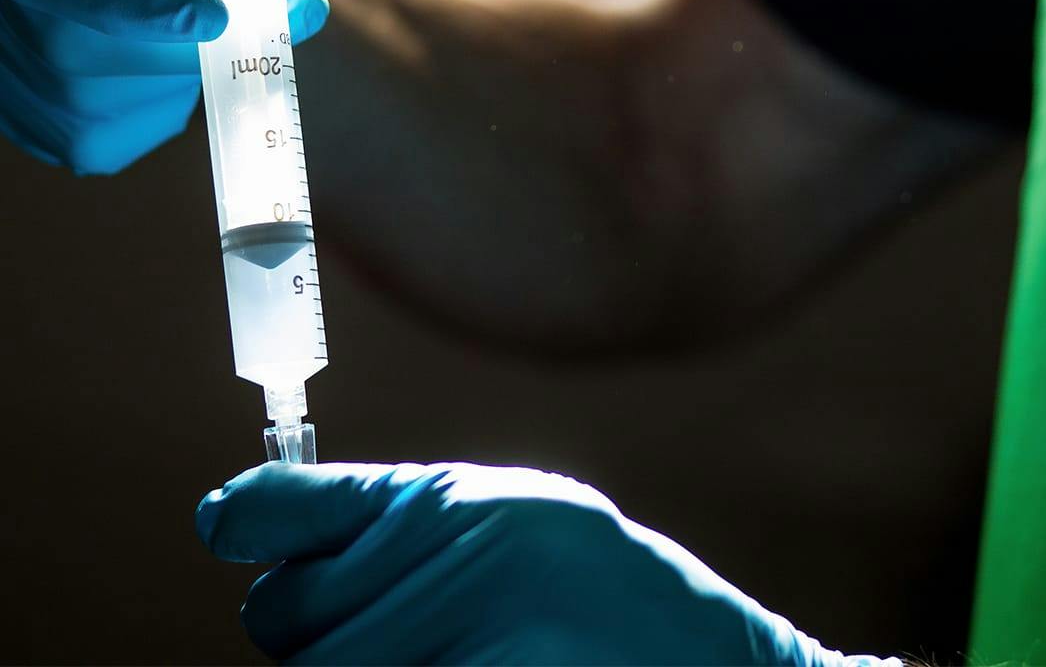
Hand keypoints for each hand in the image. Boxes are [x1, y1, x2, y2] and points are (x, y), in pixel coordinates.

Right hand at [0, 0, 327, 172]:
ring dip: (191, 68)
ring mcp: (2, 68)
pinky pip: (114, 138)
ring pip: (112, 105)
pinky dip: (166, 100)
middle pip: (93, 54)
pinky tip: (166, 47)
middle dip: (202, 39)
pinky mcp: (33, 120)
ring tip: (211, 5)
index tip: (215, 13)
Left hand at [197, 461, 894, 666]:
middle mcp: (455, 566)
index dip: (252, 520)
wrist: (708, 665)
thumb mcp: (512, 521)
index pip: (295, 509)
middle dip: (321, 633)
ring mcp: (467, 644)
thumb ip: (399, 517)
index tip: (229, 526)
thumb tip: (231, 517)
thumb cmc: (602, 596)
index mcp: (460, 504)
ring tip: (450, 652)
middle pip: (284, 621)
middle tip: (407, 629)